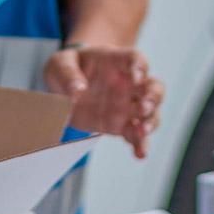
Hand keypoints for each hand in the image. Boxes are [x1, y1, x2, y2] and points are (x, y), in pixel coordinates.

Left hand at [42, 46, 163, 158]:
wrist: (65, 85)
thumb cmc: (67, 67)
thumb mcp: (61, 63)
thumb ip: (68, 74)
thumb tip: (77, 90)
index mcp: (115, 62)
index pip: (135, 59)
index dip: (140, 67)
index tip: (137, 77)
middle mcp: (128, 83)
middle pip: (153, 86)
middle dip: (153, 97)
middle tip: (143, 107)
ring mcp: (126, 105)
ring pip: (150, 113)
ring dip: (150, 122)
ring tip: (141, 132)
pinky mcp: (120, 125)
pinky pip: (135, 136)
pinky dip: (140, 145)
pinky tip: (140, 154)